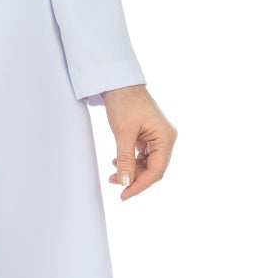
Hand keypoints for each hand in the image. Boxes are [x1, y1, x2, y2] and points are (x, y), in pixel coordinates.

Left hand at [101, 85, 176, 200]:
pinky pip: (142, 156)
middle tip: (116, 185)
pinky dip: (130, 162)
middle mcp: (165, 139)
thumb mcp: (123, 133)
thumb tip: (125, 182)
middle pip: (153, 169)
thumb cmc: (124, 102)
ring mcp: (157, 137)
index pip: (156, 171)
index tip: (124, 195)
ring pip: (147, 164)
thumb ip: (125, 159)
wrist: (118, 83)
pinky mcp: (148, 136)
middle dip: (135, 179)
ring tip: (113, 175)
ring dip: (131, 172)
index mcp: (165, 138)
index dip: (140, 185)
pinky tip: (117, 163)